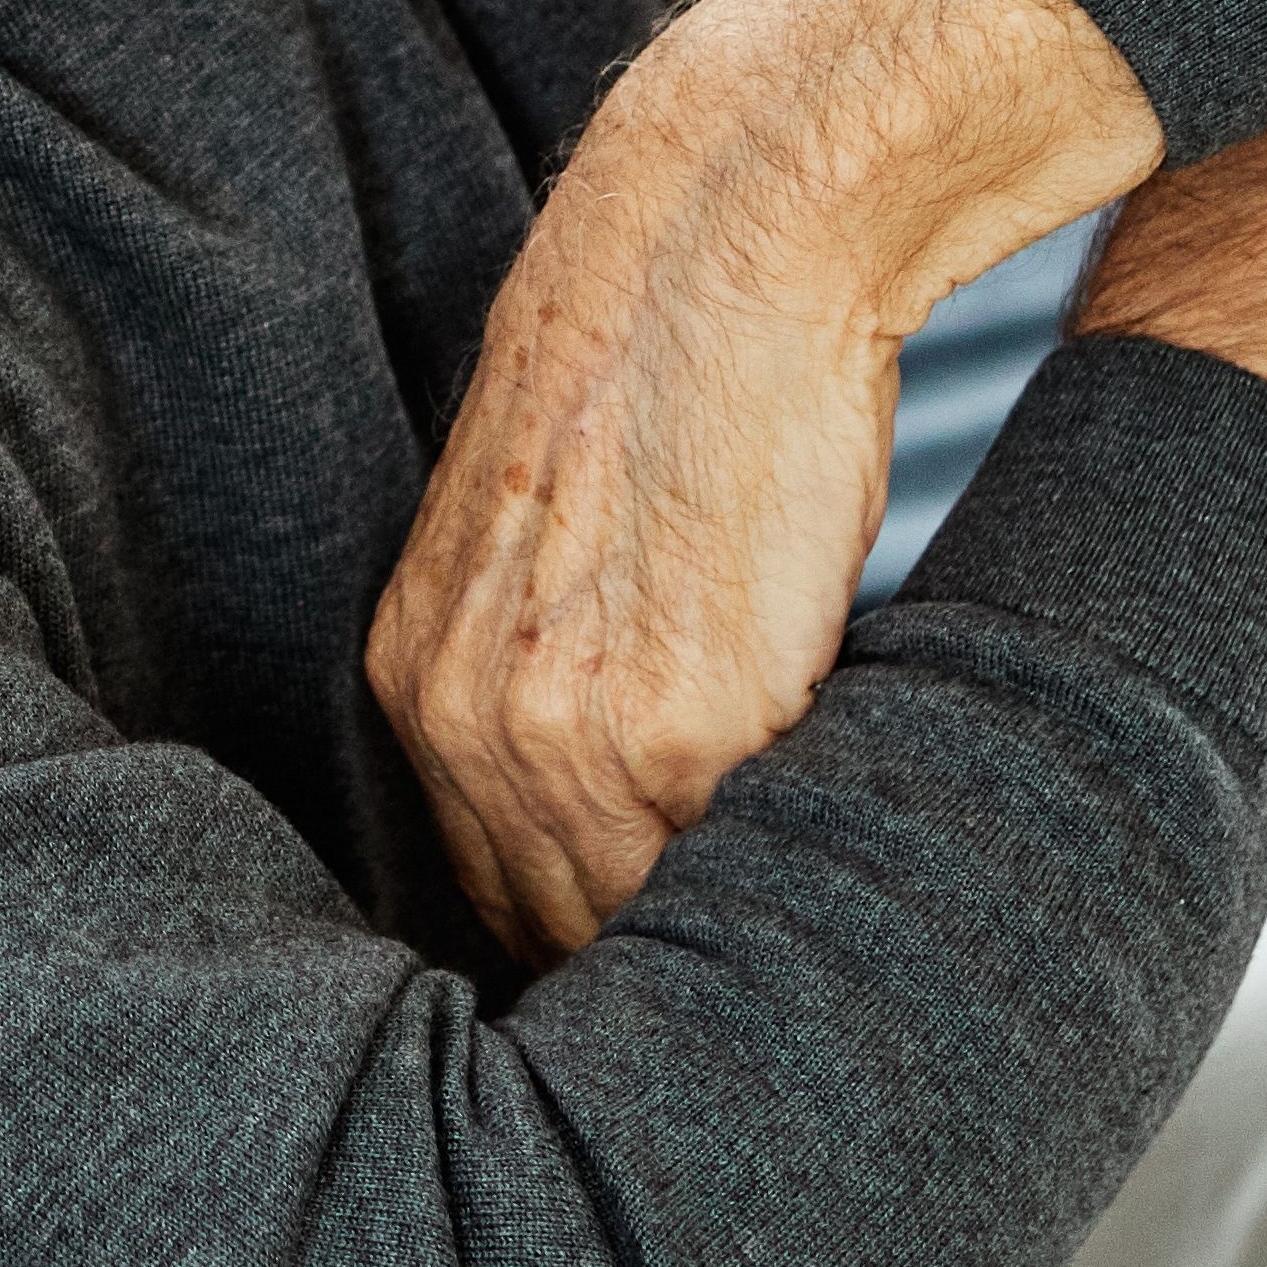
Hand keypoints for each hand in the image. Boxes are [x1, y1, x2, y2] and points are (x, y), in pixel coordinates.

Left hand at [367, 0, 1162, 966]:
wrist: (734, 233)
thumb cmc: (681, 374)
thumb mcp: (561, 538)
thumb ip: (564, 674)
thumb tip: (625, 804)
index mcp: (424, 676)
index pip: (493, 889)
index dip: (578, 947)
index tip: (643, 1002)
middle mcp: (467, 717)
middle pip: (549, 931)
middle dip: (639, 979)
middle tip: (726, 1033)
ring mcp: (562, 730)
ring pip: (636, 923)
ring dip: (720, 956)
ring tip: (804, 999)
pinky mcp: (684, 721)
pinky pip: (732, 871)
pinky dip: (788, 893)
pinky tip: (843, 899)